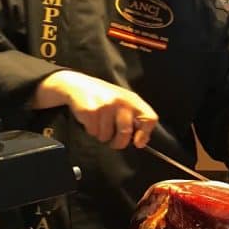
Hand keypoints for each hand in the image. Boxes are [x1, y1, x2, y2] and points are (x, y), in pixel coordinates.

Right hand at [32, 70, 155, 148]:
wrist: (79, 85)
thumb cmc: (105, 98)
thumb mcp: (123, 102)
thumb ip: (134, 118)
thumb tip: (141, 141)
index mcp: (133, 100)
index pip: (149, 118)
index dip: (145, 134)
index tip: (138, 143)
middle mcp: (121, 101)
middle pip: (126, 132)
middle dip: (119, 142)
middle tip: (114, 142)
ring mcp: (106, 106)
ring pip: (107, 136)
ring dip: (102, 135)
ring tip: (99, 123)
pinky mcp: (91, 111)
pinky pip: (94, 132)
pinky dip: (92, 131)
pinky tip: (91, 120)